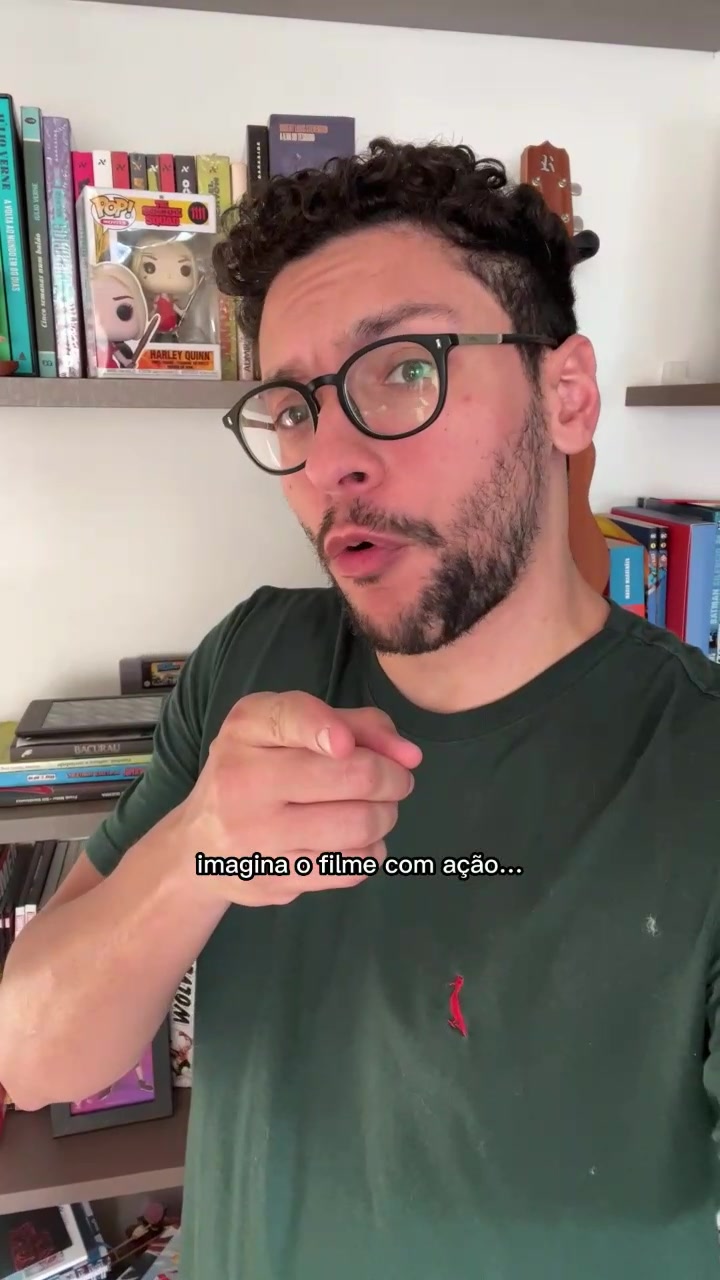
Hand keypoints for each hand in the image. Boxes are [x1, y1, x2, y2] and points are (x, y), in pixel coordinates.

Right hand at [180, 691, 421, 906]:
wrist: (199, 847)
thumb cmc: (256, 772)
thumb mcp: (290, 731)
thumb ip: (356, 725)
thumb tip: (410, 755)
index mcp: (247, 730)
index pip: (291, 719)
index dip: (328, 728)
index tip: (346, 745)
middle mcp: (243, 781)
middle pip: (350, 776)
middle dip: (391, 776)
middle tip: (396, 780)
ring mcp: (256, 838)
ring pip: (358, 825)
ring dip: (386, 815)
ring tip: (379, 809)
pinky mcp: (274, 880)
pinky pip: (350, 866)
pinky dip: (370, 851)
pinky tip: (358, 841)